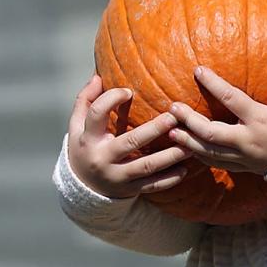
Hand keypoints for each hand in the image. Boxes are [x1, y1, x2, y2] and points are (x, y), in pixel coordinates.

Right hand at [67, 76, 190, 199]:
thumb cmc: (85, 147)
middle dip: (154, 129)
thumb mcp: (77, 125)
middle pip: (130, 142)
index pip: (97, 114)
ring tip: (189, 145)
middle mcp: (102, 158)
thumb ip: (85, 100)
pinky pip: (152, 186)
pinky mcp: (130, 190)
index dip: (111, 99)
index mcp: (88, 138)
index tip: (128, 91)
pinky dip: (169, 179)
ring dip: (170, 156)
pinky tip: (185, 168)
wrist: (84, 188)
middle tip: (174, 117)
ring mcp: (118, 176)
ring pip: (147, 166)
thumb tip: (97, 76)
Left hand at [146, 51, 266, 192]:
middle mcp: (249, 141)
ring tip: (171, 132)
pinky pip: (219, 164)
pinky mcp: (247, 168)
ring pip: (210, 153)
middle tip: (172, 109)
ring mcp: (246, 158)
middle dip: (189, 121)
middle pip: (210, 133)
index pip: (231, 99)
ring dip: (188, 143)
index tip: (198, 70)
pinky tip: (189, 150)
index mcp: (261, 120)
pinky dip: (202, 157)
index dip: (213, 84)